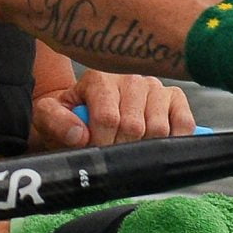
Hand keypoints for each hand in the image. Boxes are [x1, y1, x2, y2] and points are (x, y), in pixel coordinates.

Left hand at [30, 69, 196, 150]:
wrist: (84, 109)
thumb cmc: (69, 115)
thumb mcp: (47, 116)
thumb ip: (55, 122)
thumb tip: (81, 136)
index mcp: (99, 79)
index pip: (108, 118)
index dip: (101, 144)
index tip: (95, 152)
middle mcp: (131, 78)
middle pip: (135, 127)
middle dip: (120, 149)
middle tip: (111, 153)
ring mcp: (155, 87)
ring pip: (159, 129)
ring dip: (144, 148)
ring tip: (129, 148)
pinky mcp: (175, 97)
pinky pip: (184, 123)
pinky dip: (176, 140)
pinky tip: (156, 146)